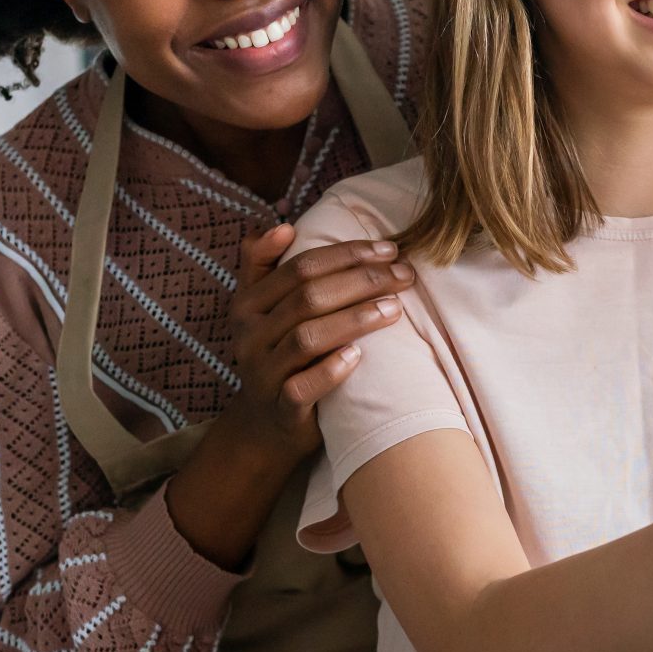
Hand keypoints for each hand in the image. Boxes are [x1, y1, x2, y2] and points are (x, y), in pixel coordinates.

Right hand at [220, 226, 412, 467]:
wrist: (264, 425)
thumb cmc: (278, 356)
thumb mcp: (262, 310)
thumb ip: (265, 265)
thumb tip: (284, 226)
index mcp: (247, 305)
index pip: (300, 267)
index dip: (346, 254)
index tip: (389, 249)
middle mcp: (249, 336)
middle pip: (308, 298)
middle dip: (362, 281)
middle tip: (405, 275)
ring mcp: (263, 374)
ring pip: (307, 338)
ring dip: (355, 320)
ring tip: (395, 309)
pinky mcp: (281, 409)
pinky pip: (302, 387)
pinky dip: (331, 370)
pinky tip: (359, 356)